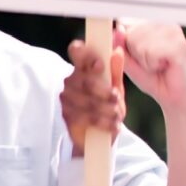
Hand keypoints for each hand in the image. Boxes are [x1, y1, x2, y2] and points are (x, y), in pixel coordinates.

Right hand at [62, 42, 125, 157]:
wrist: (98, 135)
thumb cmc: (106, 105)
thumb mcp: (115, 86)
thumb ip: (115, 70)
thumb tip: (118, 50)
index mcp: (82, 67)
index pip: (76, 51)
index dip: (87, 55)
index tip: (100, 66)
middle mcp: (71, 80)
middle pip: (86, 80)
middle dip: (105, 92)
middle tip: (116, 98)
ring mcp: (67, 98)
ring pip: (89, 101)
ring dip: (108, 110)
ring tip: (117, 115)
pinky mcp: (67, 117)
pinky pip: (87, 118)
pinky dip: (104, 122)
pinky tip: (113, 125)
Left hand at [115, 21, 185, 112]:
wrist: (175, 98)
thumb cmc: (153, 78)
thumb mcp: (129, 63)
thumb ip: (120, 46)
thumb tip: (118, 29)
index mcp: (153, 23)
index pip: (125, 26)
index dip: (129, 48)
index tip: (143, 58)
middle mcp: (164, 23)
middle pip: (132, 34)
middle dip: (136, 54)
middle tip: (152, 63)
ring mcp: (173, 32)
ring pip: (140, 43)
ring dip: (145, 61)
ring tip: (158, 65)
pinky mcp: (179, 44)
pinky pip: (151, 52)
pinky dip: (152, 65)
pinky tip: (165, 67)